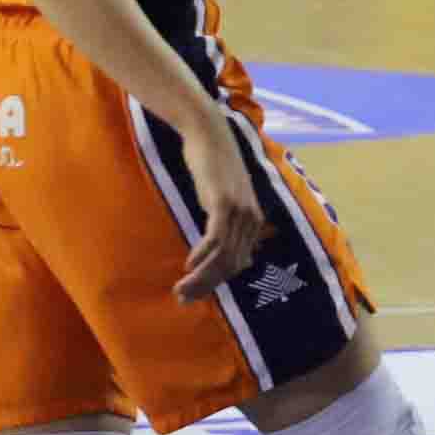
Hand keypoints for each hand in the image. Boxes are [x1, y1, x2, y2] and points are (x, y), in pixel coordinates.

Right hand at [171, 108, 268, 300]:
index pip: (238, 263)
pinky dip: (203, 254)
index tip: (195, 294)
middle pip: (231, 264)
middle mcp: (252, 218)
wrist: (209, 135)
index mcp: (254, 221)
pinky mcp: (224, 202)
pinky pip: (216, 237)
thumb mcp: (222, 198)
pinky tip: (189, 264)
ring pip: (223, 255)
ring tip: (181, 290)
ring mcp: (240, 210)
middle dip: (207, 286)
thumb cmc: (212, 167)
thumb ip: (223, 223)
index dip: (217, 282)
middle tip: (183, 299)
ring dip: (201, 277)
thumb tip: (217, 252)